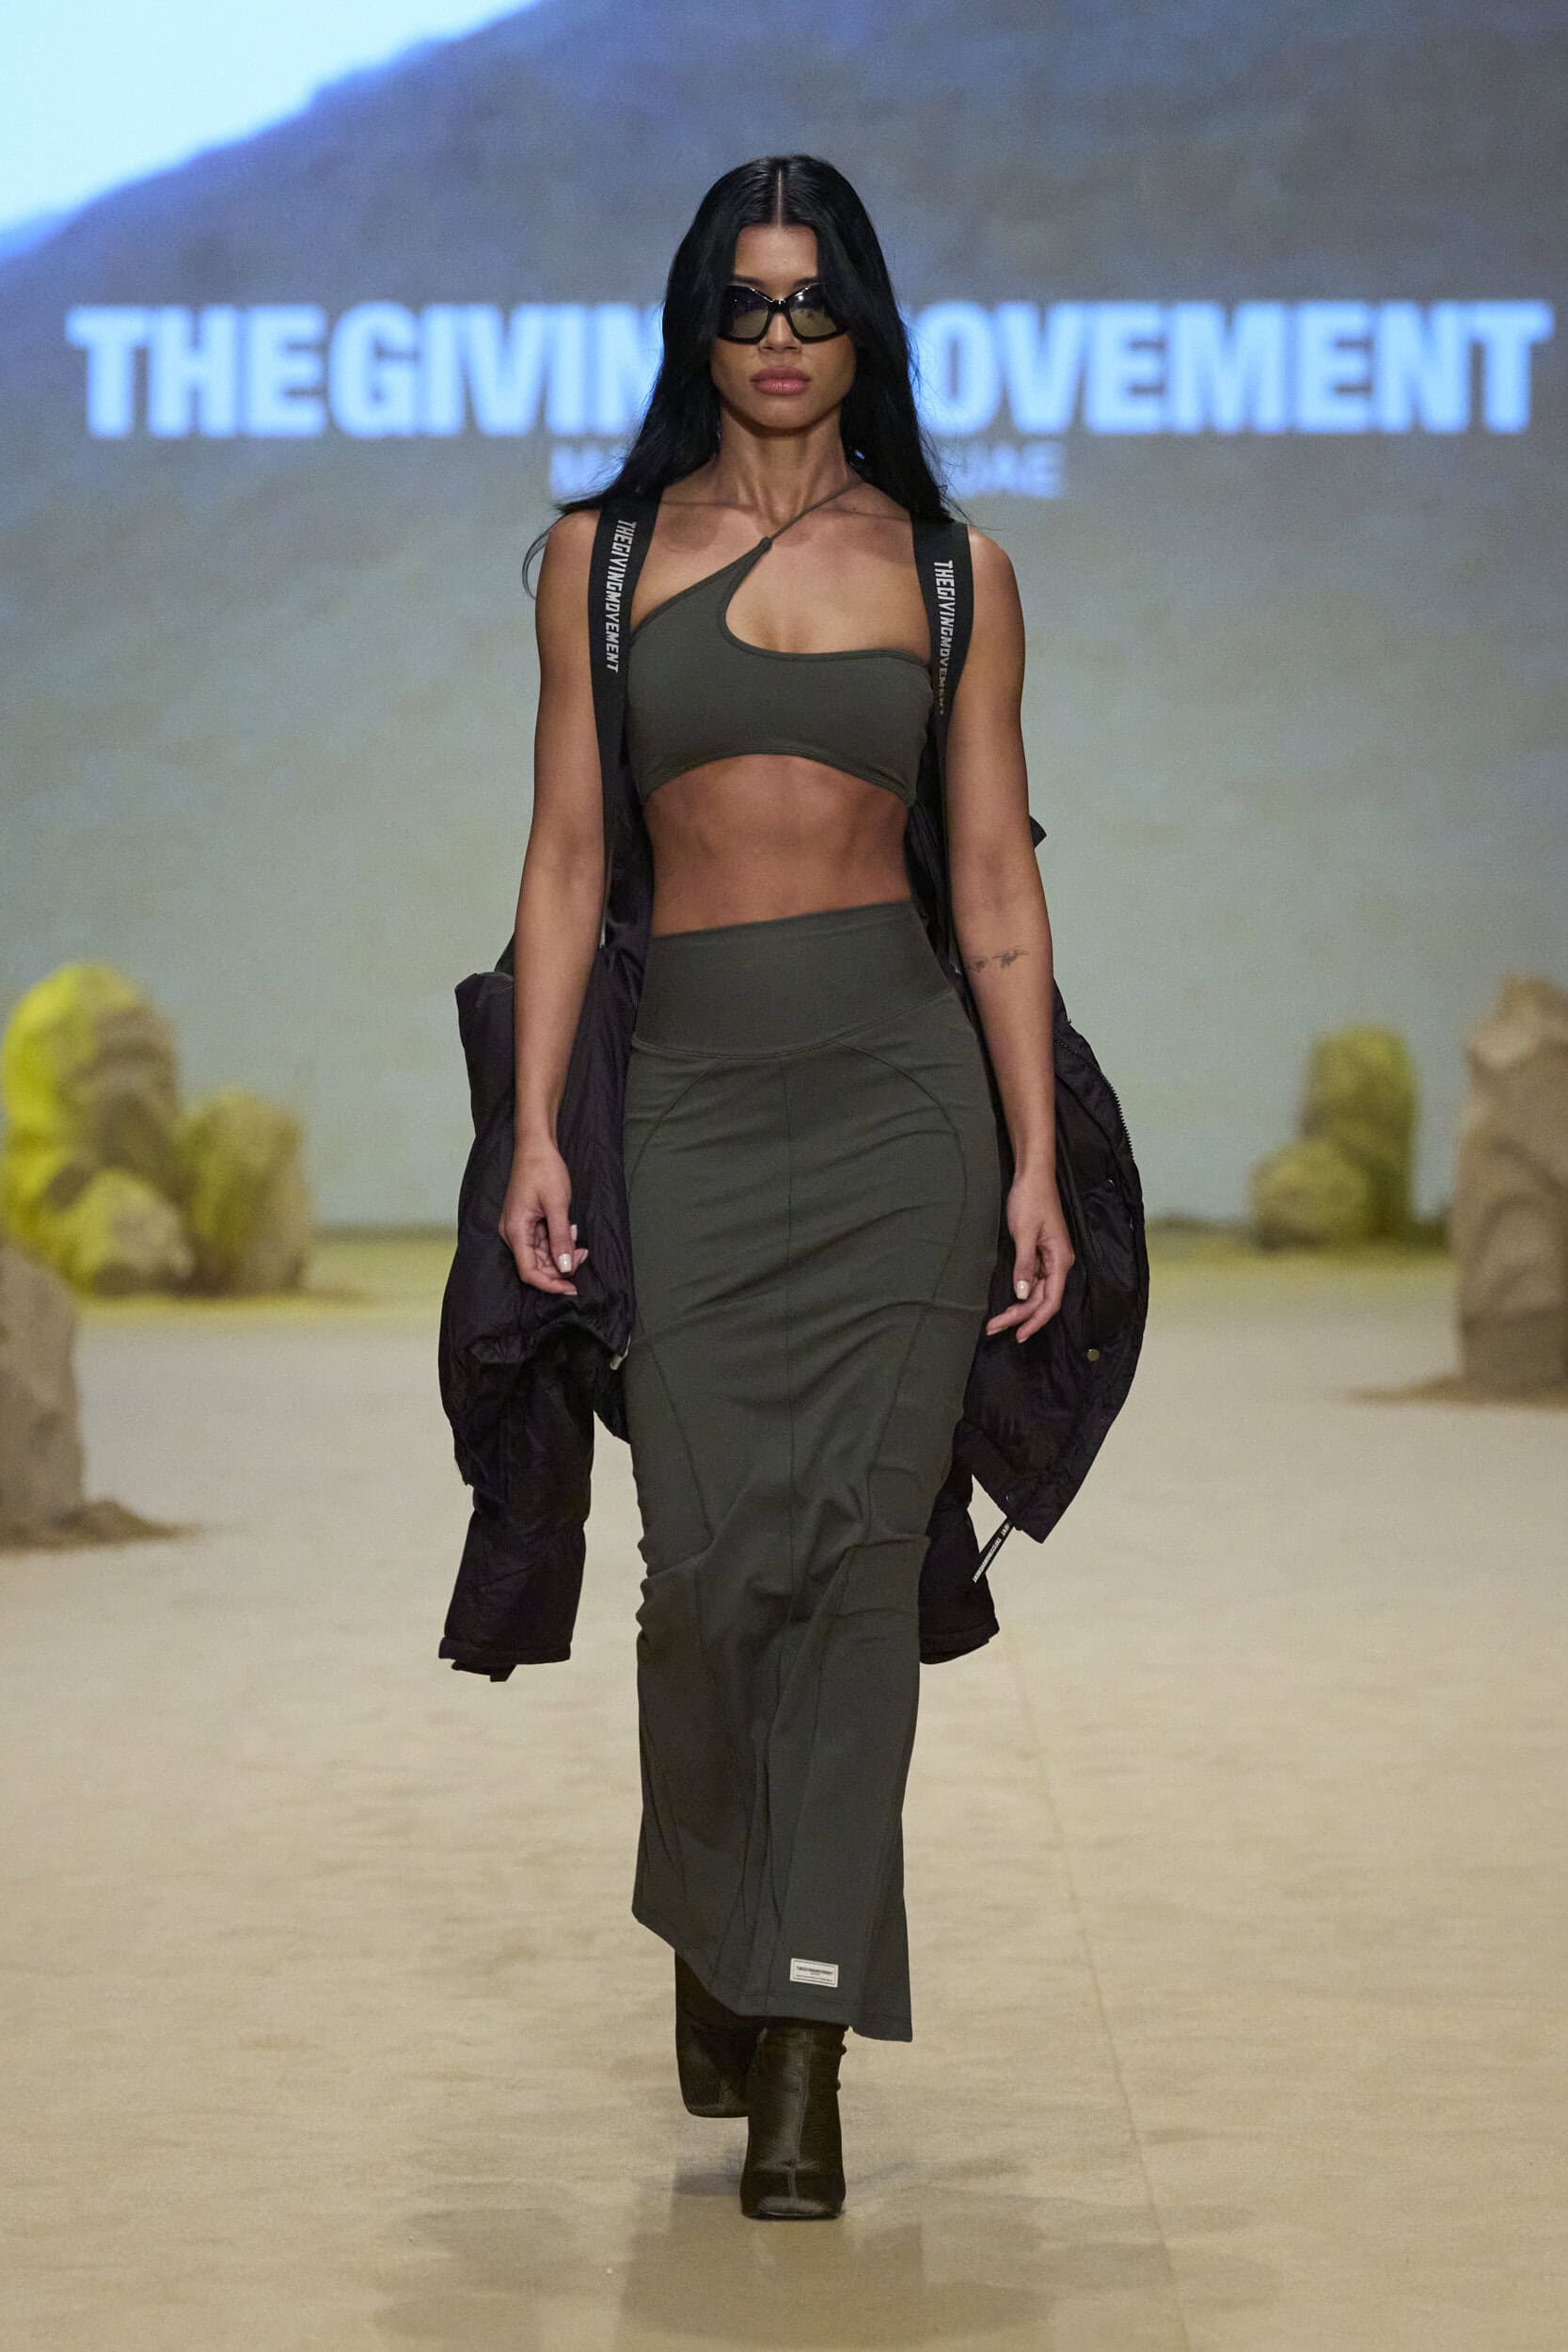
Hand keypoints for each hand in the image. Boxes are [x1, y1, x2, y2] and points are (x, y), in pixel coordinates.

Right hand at [499, 1140, 589, 1295]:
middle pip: (535, 1266)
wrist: (536, 1146)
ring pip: (541, 1255)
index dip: (550, 1284)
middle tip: (583, 1256)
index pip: (529, 1271)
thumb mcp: (557, 1205)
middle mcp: (513, 1233)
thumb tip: (566, 1267)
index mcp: (515, 1231)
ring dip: (562, 1254)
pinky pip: (542, 1242)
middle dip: (560, 1267)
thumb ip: (561, 1238)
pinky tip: (571, 1231)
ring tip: (580, 1244)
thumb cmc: (543, 1170)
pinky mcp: (527, 1223)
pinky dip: (558, 1242)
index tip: (571, 1288)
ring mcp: (519, 1228)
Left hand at [985, 1168, 1073, 1343]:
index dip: (1035, 1321)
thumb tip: (1022, 1295)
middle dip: (1019, 1317)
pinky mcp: (1039, 1253)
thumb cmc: (1031, 1199)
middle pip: (1041, 1300)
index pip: (1050, 1301)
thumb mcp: (1024, 1233)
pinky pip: (1032, 1281)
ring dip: (1018, 1308)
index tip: (1018, 1335)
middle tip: (994, 1328)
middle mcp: (1058, 1263)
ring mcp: (1049, 1259)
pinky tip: (1009, 1302)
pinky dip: (1020, 1293)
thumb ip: (1024, 1265)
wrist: (1032, 1176)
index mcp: (1060, 1261)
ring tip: (997, 1321)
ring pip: (1036, 1292)